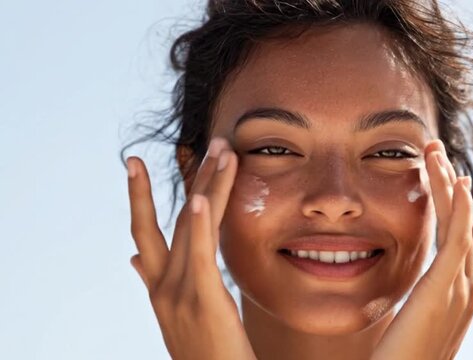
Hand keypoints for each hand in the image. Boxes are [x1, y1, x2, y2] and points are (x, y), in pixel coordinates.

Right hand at [127, 137, 256, 359]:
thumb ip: (153, 281)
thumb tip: (132, 257)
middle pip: (174, 219)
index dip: (139, 196)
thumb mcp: (172, 314)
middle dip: (191, 177)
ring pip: (193, 227)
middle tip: (209, 140)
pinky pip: (199, 256)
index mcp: (158, 286)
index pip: (145, 231)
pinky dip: (198, 224)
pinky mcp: (202, 300)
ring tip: (221, 151)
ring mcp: (179, 292)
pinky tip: (200, 198)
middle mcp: (164, 285)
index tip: (135, 164)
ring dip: (207, 185)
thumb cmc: (201, 350)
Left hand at [371, 139, 472, 359]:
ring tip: (440, 151)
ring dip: (454, 182)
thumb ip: (427, 295)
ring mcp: (462, 288)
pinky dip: (461, 208)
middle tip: (467, 154)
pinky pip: (457, 240)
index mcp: (465, 291)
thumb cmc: (404, 356)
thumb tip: (418, 282)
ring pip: (465, 223)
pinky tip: (459, 181)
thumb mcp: (421, 318)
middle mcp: (471, 286)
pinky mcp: (443, 290)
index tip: (464, 176)